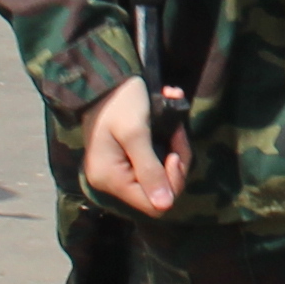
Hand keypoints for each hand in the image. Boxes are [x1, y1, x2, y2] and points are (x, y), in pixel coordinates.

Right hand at [82, 75, 188, 215]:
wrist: (106, 77)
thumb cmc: (119, 102)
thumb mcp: (136, 134)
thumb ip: (150, 170)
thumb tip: (165, 206)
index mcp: (110, 179)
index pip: (153, 204)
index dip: (172, 182)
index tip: (176, 153)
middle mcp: (111, 181)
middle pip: (159, 190)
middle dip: (176, 161)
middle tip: (178, 131)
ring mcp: (118, 170)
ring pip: (160, 174)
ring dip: (174, 147)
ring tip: (174, 123)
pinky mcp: (126, 158)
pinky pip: (153, 160)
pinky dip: (166, 141)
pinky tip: (168, 120)